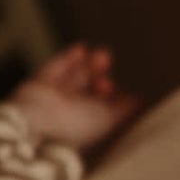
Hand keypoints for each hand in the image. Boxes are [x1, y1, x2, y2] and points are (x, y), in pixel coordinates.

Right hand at [8, 43, 140, 154]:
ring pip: (75, 78)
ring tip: (102, 55)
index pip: (104, 111)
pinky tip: (82, 49)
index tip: (122, 91)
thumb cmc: (77, 127)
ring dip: (89, 65)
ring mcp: (55, 100)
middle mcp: (72, 116)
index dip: (115, 98)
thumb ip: (126, 109)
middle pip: (90, 92)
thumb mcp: (110, 119)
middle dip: (101, 78)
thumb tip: (140, 102)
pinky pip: (56, 69)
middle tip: (108, 69)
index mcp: (89, 131)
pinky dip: (69, 59)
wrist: (39, 123)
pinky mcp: (40, 85)